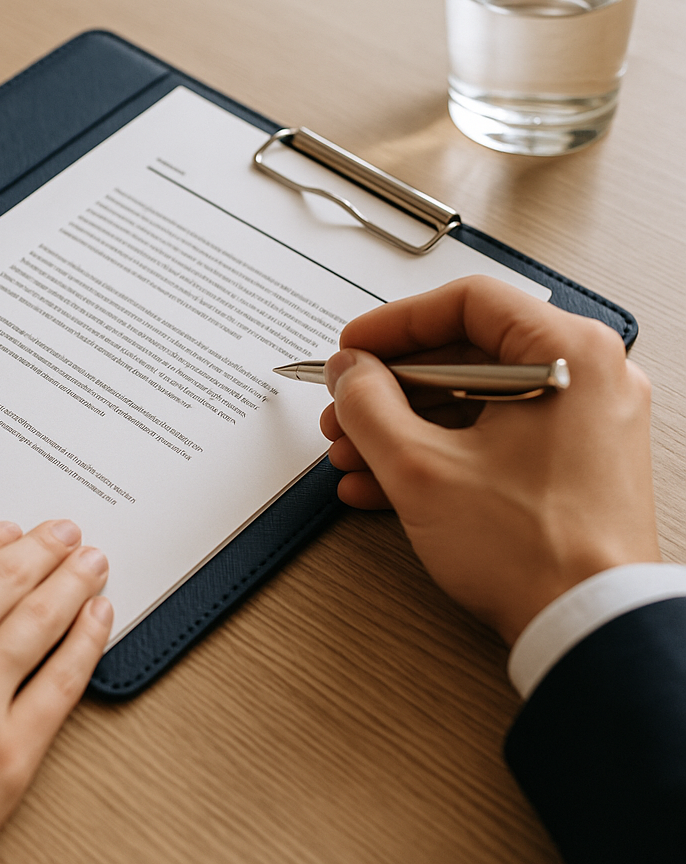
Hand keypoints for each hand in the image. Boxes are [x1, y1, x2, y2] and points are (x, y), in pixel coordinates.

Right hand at [0, 518, 112, 863]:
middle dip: (43, 547)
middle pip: (5, 576)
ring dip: (75, 580)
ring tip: (92, 562)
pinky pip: (64, 679)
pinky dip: (89, 640)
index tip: (9, 530)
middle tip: (65, 533)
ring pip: (43, 615)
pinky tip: (99, 617)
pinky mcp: (10, 750)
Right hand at [320, 276, 659, 645]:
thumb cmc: (534, 553)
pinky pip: (489, 438)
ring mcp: (580, 424)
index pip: (467, 302)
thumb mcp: (421, 468)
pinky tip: (382, 481)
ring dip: (401, 426)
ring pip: (471, 402)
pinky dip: (435, 453)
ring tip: (352, 454)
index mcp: (567, 355)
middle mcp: (584, 380)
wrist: (588, 631)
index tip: (354, 349)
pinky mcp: (568, 464)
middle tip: (344, 409)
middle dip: (387, 389)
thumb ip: (369, 405)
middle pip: (463, 355)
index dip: (395, 323)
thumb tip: (349, 371)